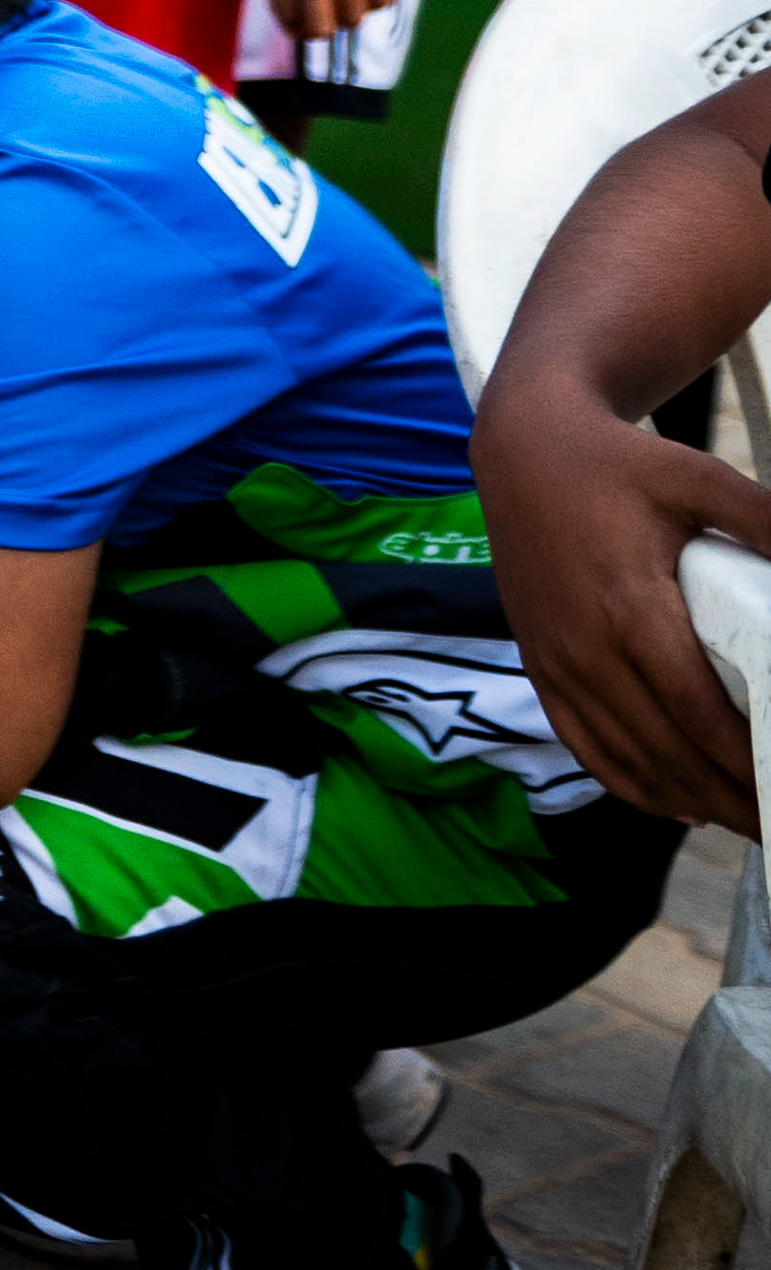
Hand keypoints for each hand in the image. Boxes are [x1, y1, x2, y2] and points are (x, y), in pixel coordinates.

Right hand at [476, 369, 765, 829]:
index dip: (744, 760)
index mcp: (630, 610)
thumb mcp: (696, 477)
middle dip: (729, 797)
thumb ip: (763, 518)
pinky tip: (676, 802)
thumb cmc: (616, 463)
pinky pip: (585, 748)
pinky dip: (631, 786)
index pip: (698, 712)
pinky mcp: (539, 669)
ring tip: (742, 818)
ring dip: (688, 800)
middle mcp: (587, 650)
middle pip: (668, 751)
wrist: (521, 451)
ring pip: (627, 761)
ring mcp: (557, 665)